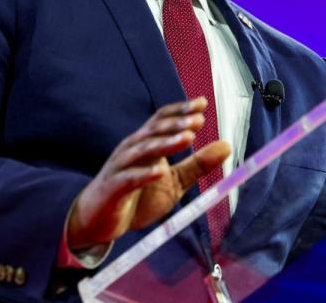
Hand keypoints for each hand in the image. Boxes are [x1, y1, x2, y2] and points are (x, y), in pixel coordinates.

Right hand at [67, 97, 230, 249]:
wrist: (99, 221)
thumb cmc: (137, 197)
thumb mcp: (174, 181)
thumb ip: (197, 164)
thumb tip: (227, 145)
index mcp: (145, 144)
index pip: (161, 120)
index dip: (180, 111)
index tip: (202, 104)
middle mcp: (132, 150)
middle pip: (154, 131)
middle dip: (177, 124)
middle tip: (198, 119)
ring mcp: (121, 167)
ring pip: (144, 150)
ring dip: (166, 143)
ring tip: (188, 138)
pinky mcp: (113, 188)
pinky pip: (129, 179)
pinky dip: (144, 174)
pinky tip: (159, 172)